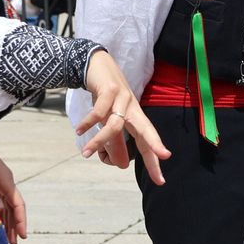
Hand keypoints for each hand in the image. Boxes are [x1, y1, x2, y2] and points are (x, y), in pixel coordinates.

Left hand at [0, 131, 27, 243]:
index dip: (21, 221)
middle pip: (14, 207)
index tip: (23, 236)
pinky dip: (0, 212)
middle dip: (15, 225)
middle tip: (14, 243)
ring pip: (7, 205)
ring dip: (8, 220)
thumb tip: (1, 211)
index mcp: (6, 181)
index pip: (18, 205)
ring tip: (7, 237)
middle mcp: (6, 182)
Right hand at [73, 51, 170, 182]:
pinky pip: (99, 111)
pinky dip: (88, 122)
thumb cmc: (105, 95)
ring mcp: (122, 98)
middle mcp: (133, 108)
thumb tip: (120, 165)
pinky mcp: (110, 89)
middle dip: (154, 145)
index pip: (147, 141)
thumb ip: (117, 141)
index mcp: (135, 117)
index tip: (161, 180)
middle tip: (164, 159)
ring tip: (85, 154)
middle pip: (146, 130)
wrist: (96, 64)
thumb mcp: (111, 119)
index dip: (154, 158)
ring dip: (99, 141)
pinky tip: (80, 130)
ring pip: (115, 125)